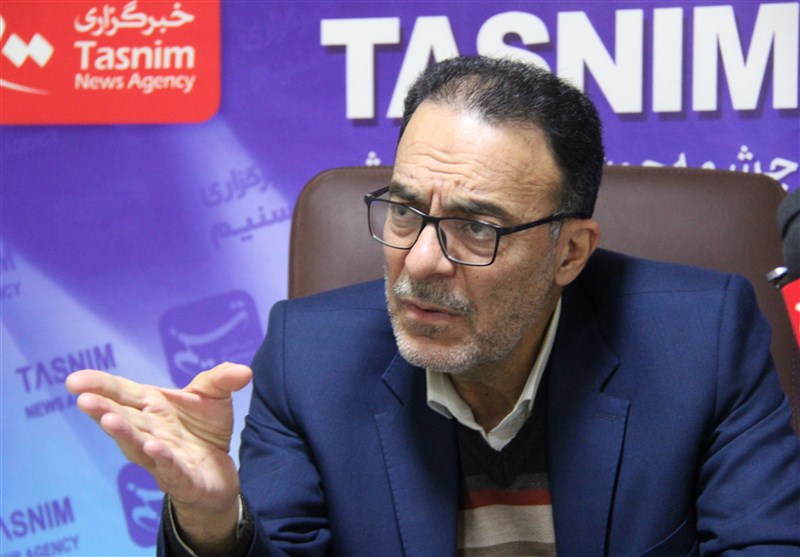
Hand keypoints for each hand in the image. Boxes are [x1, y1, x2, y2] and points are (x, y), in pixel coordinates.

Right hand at [66, 362, 251, 548]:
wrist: (218, 473)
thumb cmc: (203, 430)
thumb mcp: (214, 397)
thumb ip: (222, 380)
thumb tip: (243, 371)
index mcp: (152, 408)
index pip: (122, 394)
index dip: (99, 386)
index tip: (74, 380)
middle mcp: (150, 432)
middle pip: (124, 420)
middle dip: (103, 410)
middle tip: (84, 399)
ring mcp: (162, 458)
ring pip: (138, 446)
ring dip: (124, 435)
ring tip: (109, 420)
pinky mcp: (182, 480)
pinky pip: (170, 469)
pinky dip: (162, 459)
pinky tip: (154, 448)